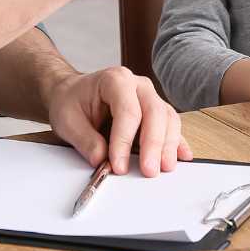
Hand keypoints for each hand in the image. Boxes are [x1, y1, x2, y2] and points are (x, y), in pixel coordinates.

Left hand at [47, 66, 192, 176]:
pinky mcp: (155, 112)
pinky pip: (171, 125)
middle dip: (154, 144)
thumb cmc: (71, 102)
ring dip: (168, 145)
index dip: (125, 140)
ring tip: (164, 168)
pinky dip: (177, 142)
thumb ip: (84, 140)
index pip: (127, 111)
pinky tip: (182, 156)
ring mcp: (149, 97)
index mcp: (115, 80)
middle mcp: (137, 85)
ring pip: (168, 118)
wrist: (73, 95)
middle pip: (154, 112)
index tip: (118, 166)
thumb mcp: (67, 120)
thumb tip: (101, 159)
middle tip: (149, 170)